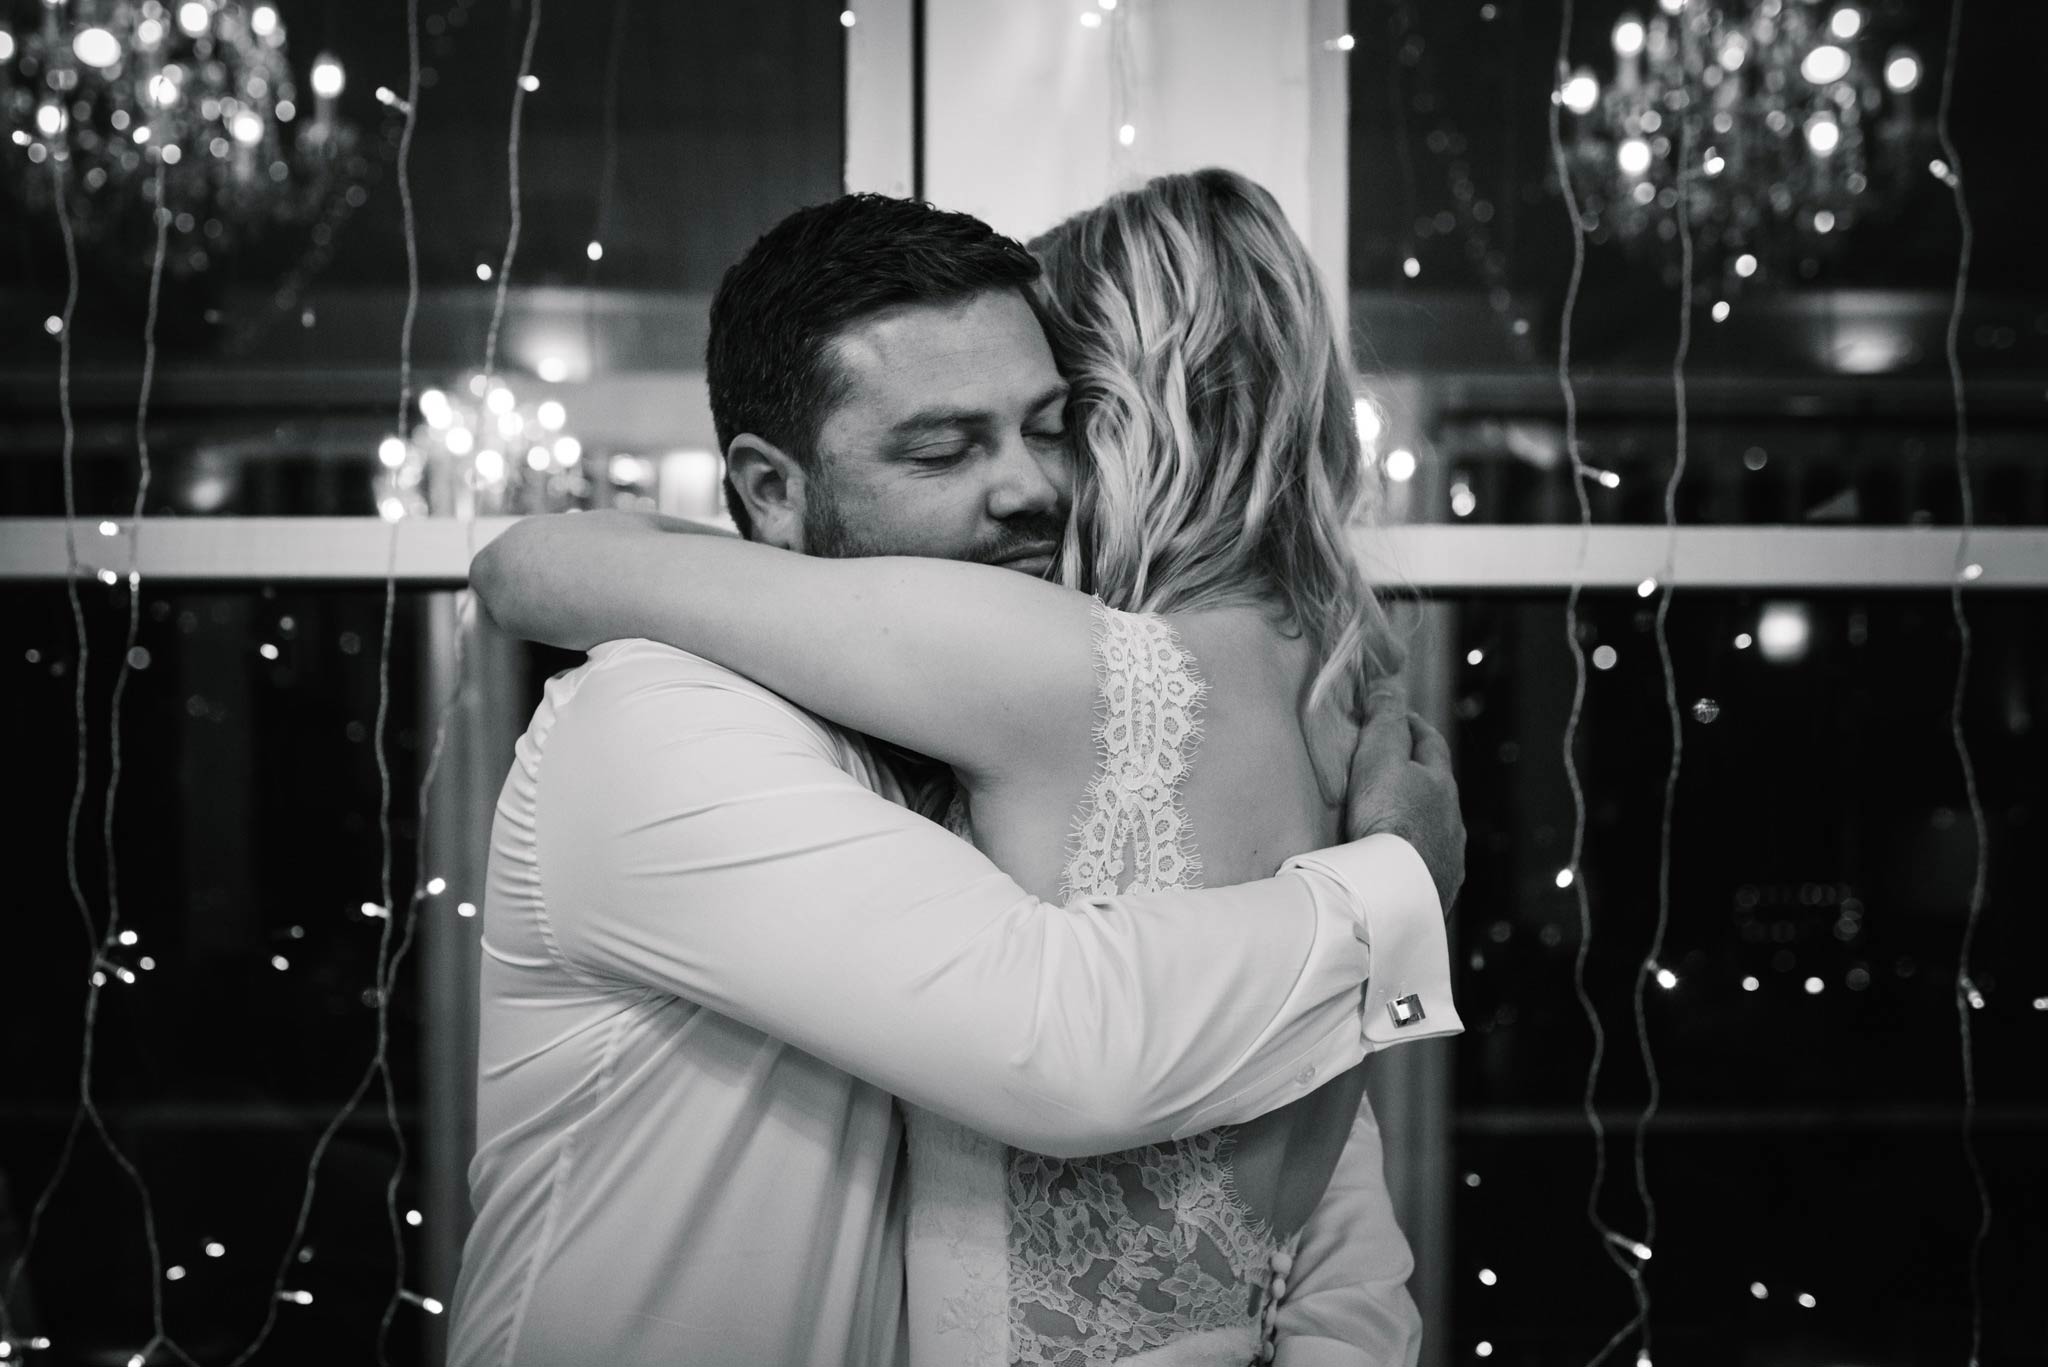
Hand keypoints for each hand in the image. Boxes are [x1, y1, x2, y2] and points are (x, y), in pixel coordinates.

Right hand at [1342, 705, 1464, 916]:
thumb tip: (1387, 684)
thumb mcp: (1379, 757)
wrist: (1396, 889)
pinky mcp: (1439, 888)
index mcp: (1441, 782)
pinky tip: (1403, 863)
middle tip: (1393, 768)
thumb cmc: (1386, 817)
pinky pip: (1429, 862)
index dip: (1413, 725)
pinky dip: (1417, 854)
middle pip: (1438, 787)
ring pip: (1437, 826)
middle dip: (1419, 773)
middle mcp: (1453, 818)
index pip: (1430, 742)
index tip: (1397, 716)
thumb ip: (1384, 721)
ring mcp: (1449, 856)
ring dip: (1421, 817)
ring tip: (1396, 819)